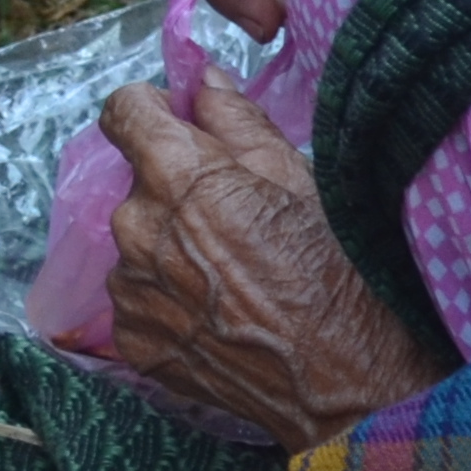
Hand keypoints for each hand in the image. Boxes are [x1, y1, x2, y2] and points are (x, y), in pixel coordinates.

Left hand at [96, 78, 445, 450]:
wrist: (348, 389)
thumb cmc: (339, 276)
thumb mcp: (300, 178)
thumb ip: (237, 120)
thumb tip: (202, 80)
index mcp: (175, 174)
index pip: (121, 111)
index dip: (150, 111)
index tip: (176, 124)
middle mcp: (136, 228)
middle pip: (136, 183)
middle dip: (174, 188)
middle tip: (232, 219)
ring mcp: (130, 290)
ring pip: (137, 244)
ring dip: (168, 248)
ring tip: (231, 277)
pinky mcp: (133, 342)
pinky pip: (138, 299)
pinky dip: (167, 300)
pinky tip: (218, 316)